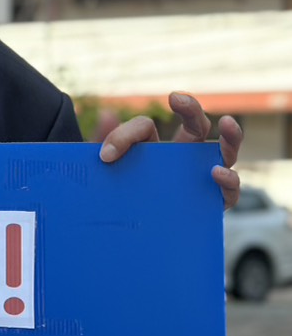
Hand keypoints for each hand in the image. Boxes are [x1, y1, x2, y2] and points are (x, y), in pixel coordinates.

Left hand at [98, 91, 241, 208]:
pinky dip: (229, 181)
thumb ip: (106, 145)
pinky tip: (216, 173)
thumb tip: (107, 114)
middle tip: (176, 98)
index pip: (145, 128)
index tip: (105, 155)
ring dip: (231, 137)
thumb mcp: (104, 175)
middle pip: (196, 125)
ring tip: (228, 123)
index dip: (125, 136)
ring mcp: (200, 180)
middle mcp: (182, 158)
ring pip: (225, 153)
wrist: (121, 237)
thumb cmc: (115, 199)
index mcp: (153, 147)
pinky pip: (229, 192)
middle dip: (190, 108)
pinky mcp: (210, 204)